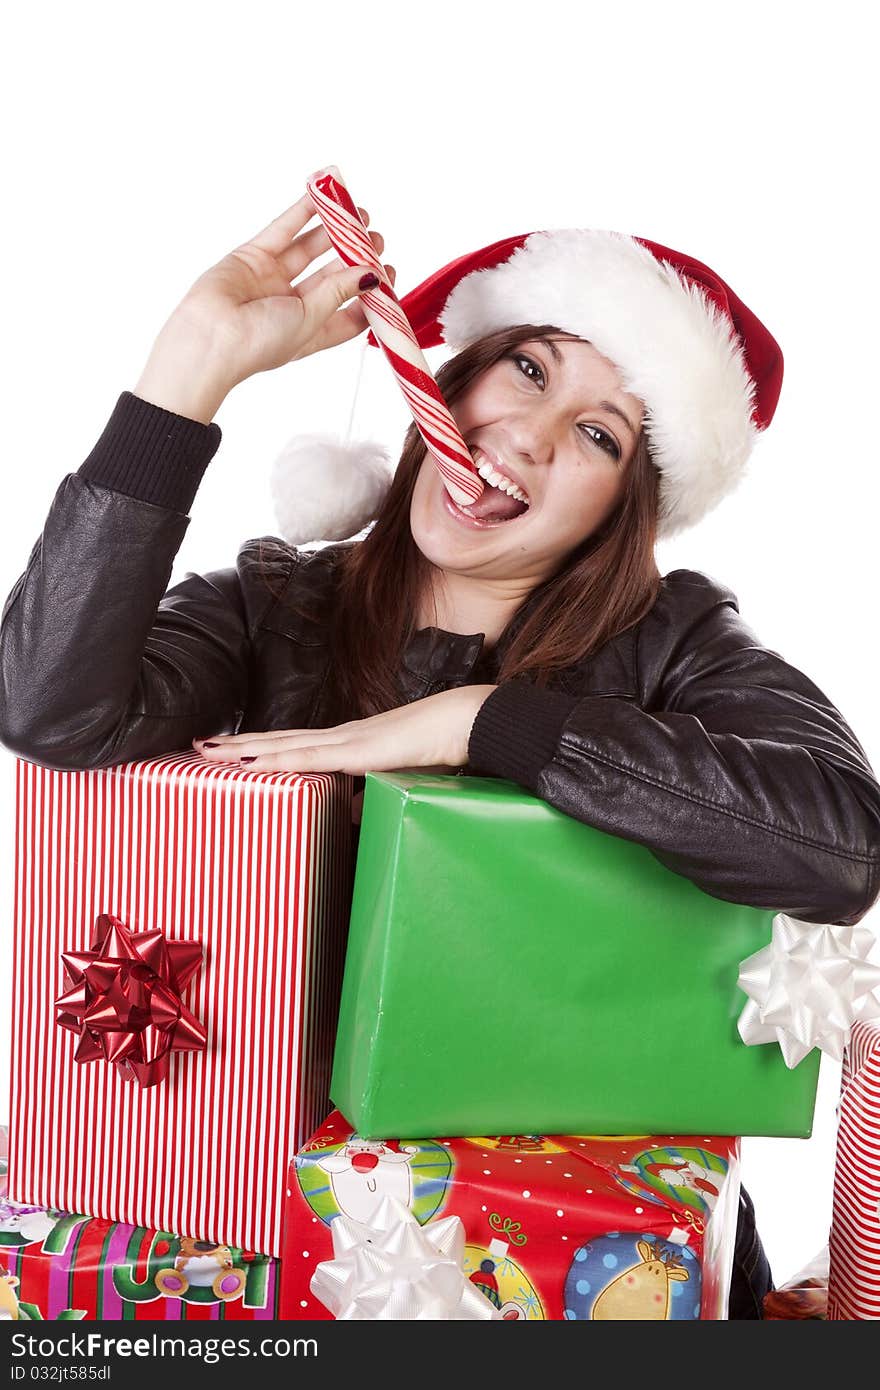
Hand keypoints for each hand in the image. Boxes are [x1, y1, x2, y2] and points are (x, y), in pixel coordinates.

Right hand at [135, 188, 396, 415]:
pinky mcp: (253, 257)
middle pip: (332, 275)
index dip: (370, 293)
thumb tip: (371, 273)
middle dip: (355, 255)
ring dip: (334, 230)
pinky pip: (283, 230)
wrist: (210, 340)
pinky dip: (302, 212)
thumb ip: (339, 291)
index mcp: (310, 331)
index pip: (348, 311)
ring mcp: (272, 279)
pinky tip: (323, 197)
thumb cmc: (259, 345)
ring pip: (309, 248)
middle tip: (376, 238)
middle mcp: (292, 305)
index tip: (388, 274)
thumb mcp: (311, 319)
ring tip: (359, 214)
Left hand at [191, 686, 497, 774]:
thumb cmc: (439, 747)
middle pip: (277, 739)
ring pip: (283, 744)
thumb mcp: (395, 779)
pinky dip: (277, 757)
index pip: (294, 743)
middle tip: (197, 746)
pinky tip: (252, 759)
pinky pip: (310, 756)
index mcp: (348, 743)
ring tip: (207, 750)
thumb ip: (367, 795)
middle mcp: (339, 737)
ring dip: (244, 748)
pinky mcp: (357, 750)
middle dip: (236, 744)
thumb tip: (343, 813)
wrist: (465, 723)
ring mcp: (345, 740)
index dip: (260, 745)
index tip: (227, 748)